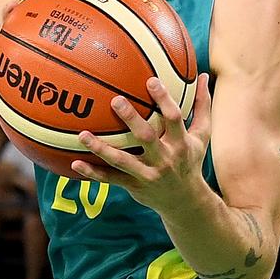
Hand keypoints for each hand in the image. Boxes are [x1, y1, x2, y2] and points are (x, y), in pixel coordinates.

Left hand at [72, 74, 212, 214]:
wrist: (186, 202)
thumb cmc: (191, 161)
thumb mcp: (201, 136)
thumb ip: (201, 107)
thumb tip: (205, 76)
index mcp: (181, 144)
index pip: (173, 119)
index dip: (163, 100)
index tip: (150, 81)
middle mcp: (164, 159)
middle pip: (146, 137)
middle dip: (131, 119)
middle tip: (115, 100)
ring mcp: (147, 174)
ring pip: (122, 161)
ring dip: (101, 148)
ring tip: (82, 134)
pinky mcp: (134, 186)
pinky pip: (110, 179)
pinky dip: (92, 172)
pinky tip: (74, 162)